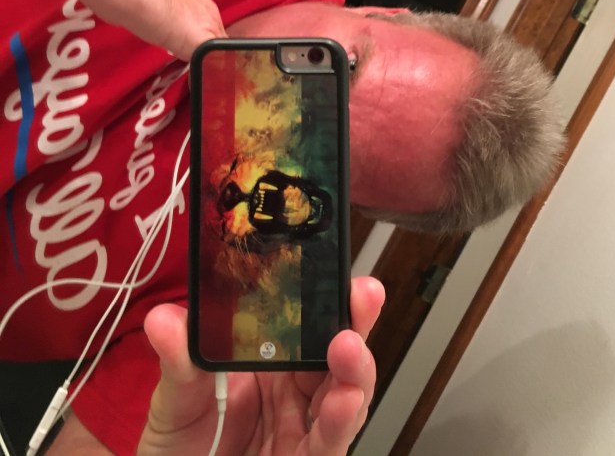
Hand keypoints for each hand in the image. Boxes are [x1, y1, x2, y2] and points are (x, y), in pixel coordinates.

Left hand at [138, 277, 384, 455]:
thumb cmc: (182, 439)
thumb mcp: (176, 392)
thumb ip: (179, 357)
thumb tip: (163, 319)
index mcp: (272, 358)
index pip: (308, 320)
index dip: (328, 294)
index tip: (335, 266)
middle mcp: (296, 389)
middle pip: (338, 350)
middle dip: (355, 320)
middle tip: (362, 294)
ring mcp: (303, 426)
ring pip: (346, 393)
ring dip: (355, 370)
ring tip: (349, 347)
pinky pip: (330, 442)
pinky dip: (341, 420)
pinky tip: (345, 399)